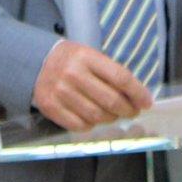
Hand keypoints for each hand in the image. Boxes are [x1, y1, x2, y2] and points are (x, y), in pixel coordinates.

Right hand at [32, 41, 152, 131]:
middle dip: (128, 110)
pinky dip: (91, 125)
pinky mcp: (50, 107)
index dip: (138, 93)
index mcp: (86, 56)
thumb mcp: (90, 56)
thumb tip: (136, 97)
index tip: (146, 102)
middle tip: (132, 112)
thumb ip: (111, 73)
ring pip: (97, 115)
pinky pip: (80, 125)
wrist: (35, 63)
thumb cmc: (71, 61)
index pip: (121, 77)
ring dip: (111, 119)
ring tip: (113, 115)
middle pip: (111, 100)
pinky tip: (93, 118)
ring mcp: (60, 91)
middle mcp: (73, 74)